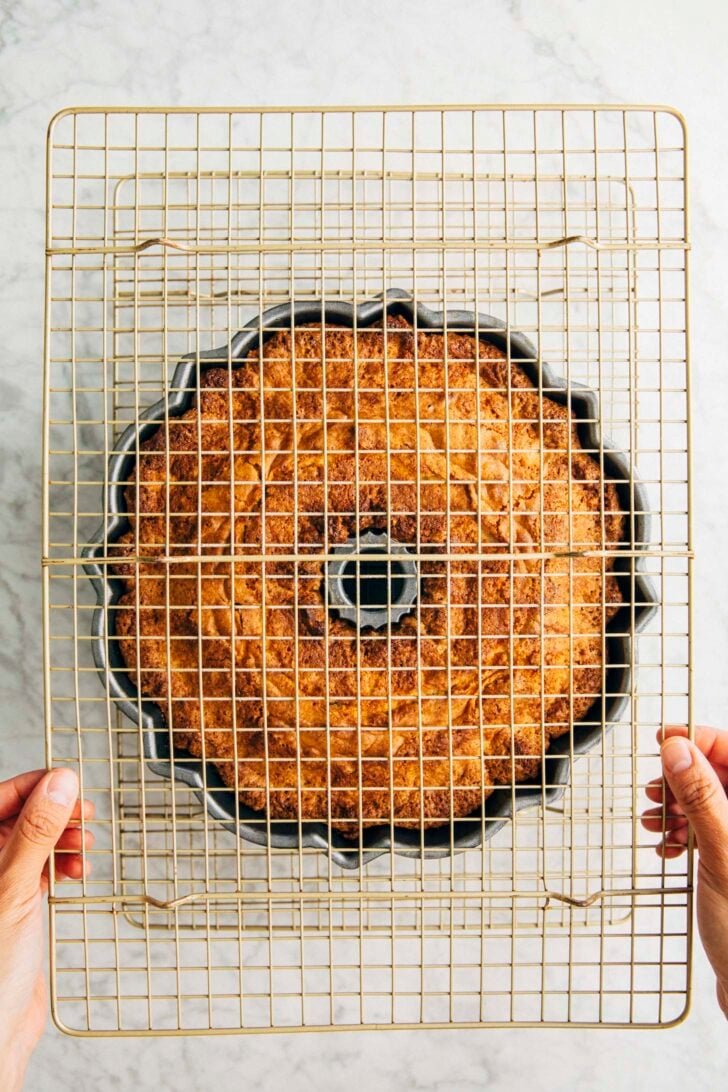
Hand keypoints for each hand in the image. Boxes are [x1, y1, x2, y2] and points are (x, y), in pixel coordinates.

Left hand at [0, 769, 94, 1090]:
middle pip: (19, 817)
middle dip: (54, 812)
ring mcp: (0, 885)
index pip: (1, 798)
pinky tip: (77, 870)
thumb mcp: (15, 887)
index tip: (69, 782)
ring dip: (62, 838)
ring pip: (33, 842)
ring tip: (85, 845)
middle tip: (85, 814)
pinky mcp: (16, 905)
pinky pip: (40, 868)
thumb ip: (35, 832)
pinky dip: (62, 864)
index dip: (37, 786)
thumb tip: (58, 784)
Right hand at [642, 726, 727, 1017]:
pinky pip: (704, 828)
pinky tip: (667, 845)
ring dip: (677, 807)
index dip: (696, 740)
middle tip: (657, 792)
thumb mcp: (721, 852)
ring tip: (656, 821)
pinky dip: (681, 832)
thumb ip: (701, 797)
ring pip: (707, 800)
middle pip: (717, 772)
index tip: (663, 741)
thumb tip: (679, 749)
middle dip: (681, 778)